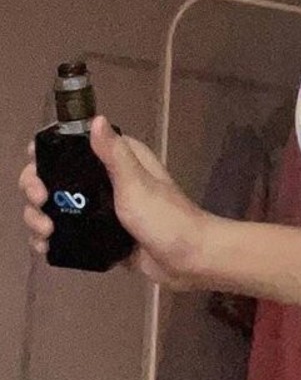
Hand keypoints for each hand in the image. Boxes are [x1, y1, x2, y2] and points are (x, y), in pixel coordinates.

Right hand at [20, 116, 209, 290]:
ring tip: (44, 234)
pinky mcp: (100, 233)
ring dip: (40, 217)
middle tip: (40, 204)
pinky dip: (51, 237)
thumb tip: (95, 119)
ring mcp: (102, 208)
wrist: (187, 260)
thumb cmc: (164, 218)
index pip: (75, 146)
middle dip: (38, 190)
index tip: (35, 170)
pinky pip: (68, 231)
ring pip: (59, 206)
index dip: (48, 155)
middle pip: (58, 178)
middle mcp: (108, 179)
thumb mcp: (136, 184)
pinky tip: (44, 248)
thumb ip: (114, 154)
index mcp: (120, 159)